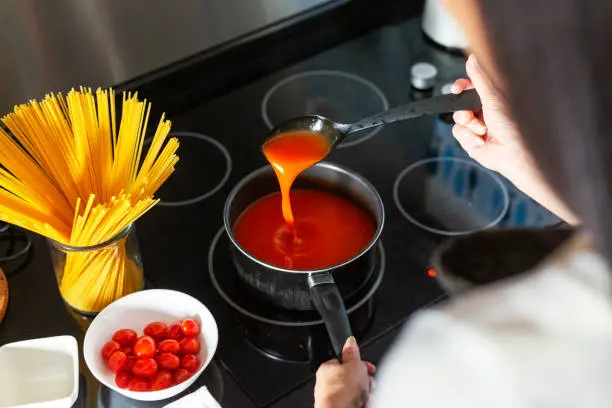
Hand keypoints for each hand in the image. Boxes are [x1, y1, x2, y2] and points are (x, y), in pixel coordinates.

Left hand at [314, 337, 375, 407]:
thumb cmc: (342, 391)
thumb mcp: (353, 364)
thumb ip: (353, 353)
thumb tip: (350, 341)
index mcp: (327, 368)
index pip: (346, 362)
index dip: (359, 364)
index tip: (368, 368)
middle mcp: (327, 383)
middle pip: (352, 377)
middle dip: (364, 380)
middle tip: (367, 381)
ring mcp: (333, 397)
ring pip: (355, 391)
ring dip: (364, 392)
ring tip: (365, 394)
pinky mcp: (340, 407)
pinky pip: (354, 402)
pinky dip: (361, 402)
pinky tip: (362, 403)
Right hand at [451, 54, 530, 176]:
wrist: (511, 152)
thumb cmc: (512, 127)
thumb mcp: (493, 97)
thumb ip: (479, 78)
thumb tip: (472, 58)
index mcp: (491, 100)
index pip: (470, 88)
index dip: (461, 87)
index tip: (457, 88)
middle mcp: (483, 113)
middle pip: (460, 104)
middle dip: (465, 110)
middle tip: (473, 113)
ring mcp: (476, 128)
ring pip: (457, 119)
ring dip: (469, 125)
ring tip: (483, 130)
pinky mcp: (470, 140)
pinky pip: (457, 132)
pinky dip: (468, 136)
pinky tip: (480, 139)